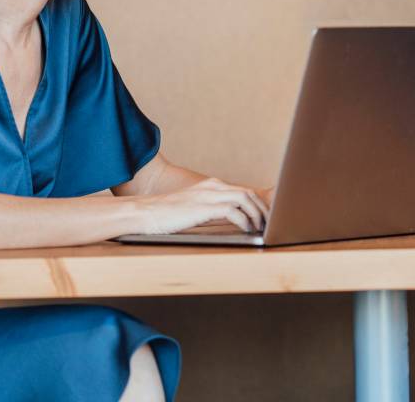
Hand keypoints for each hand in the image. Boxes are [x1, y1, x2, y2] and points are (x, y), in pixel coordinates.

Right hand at [135, 177, 268, 234]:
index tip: (266, 215)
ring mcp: (208, 195)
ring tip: (260, 228)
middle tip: (268, 223)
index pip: (243, 190)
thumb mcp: (194, 208)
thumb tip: (232, 220)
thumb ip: (212, 209)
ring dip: (256, 214)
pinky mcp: (204, 207)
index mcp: (212, 185)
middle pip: (248, 193)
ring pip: (245, 199)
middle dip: (262, 208)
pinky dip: (244, 220)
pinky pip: (233, 211)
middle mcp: (213, 187)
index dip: (258, 203)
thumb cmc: (168, 214)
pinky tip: (246, 230)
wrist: (145, 212)